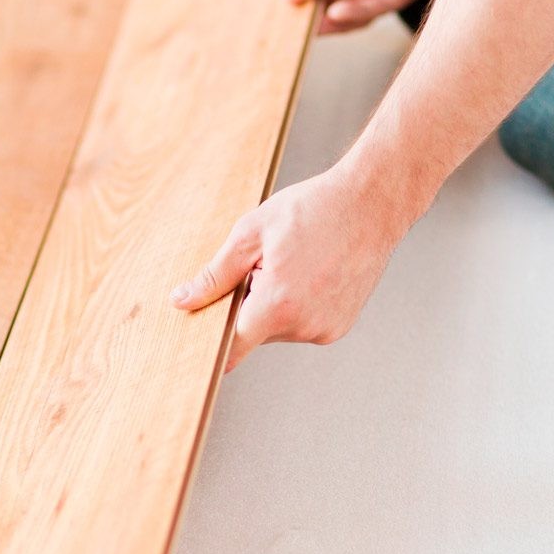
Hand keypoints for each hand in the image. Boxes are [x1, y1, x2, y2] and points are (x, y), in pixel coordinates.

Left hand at [170, 164, 409, 371]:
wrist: (372, 204)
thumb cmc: (312, 210)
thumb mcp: (251, 235)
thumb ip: (214, 276)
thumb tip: (182, 301)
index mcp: (277, 305)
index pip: (231, 350)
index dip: (212, 343)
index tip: (200, 338)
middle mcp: (304, 326)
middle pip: (253, 333)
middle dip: (248, 306)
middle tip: (262, 266)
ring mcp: (325, 330)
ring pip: (277, 328)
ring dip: (274, 305)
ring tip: (294, 265)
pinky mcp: (338, 328)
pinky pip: (302, 325)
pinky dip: (297, 306)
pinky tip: (311, 274)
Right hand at [286, 0, 448, 32]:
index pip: (321, 0)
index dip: (305, 11)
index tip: (286, 19)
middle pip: (339, 13)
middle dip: (320, 22)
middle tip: (300, 31)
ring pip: (360, 14)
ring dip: (338, 21)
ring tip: (319, 21)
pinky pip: (381, 4)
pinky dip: (359, 12)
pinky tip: (337, 11)